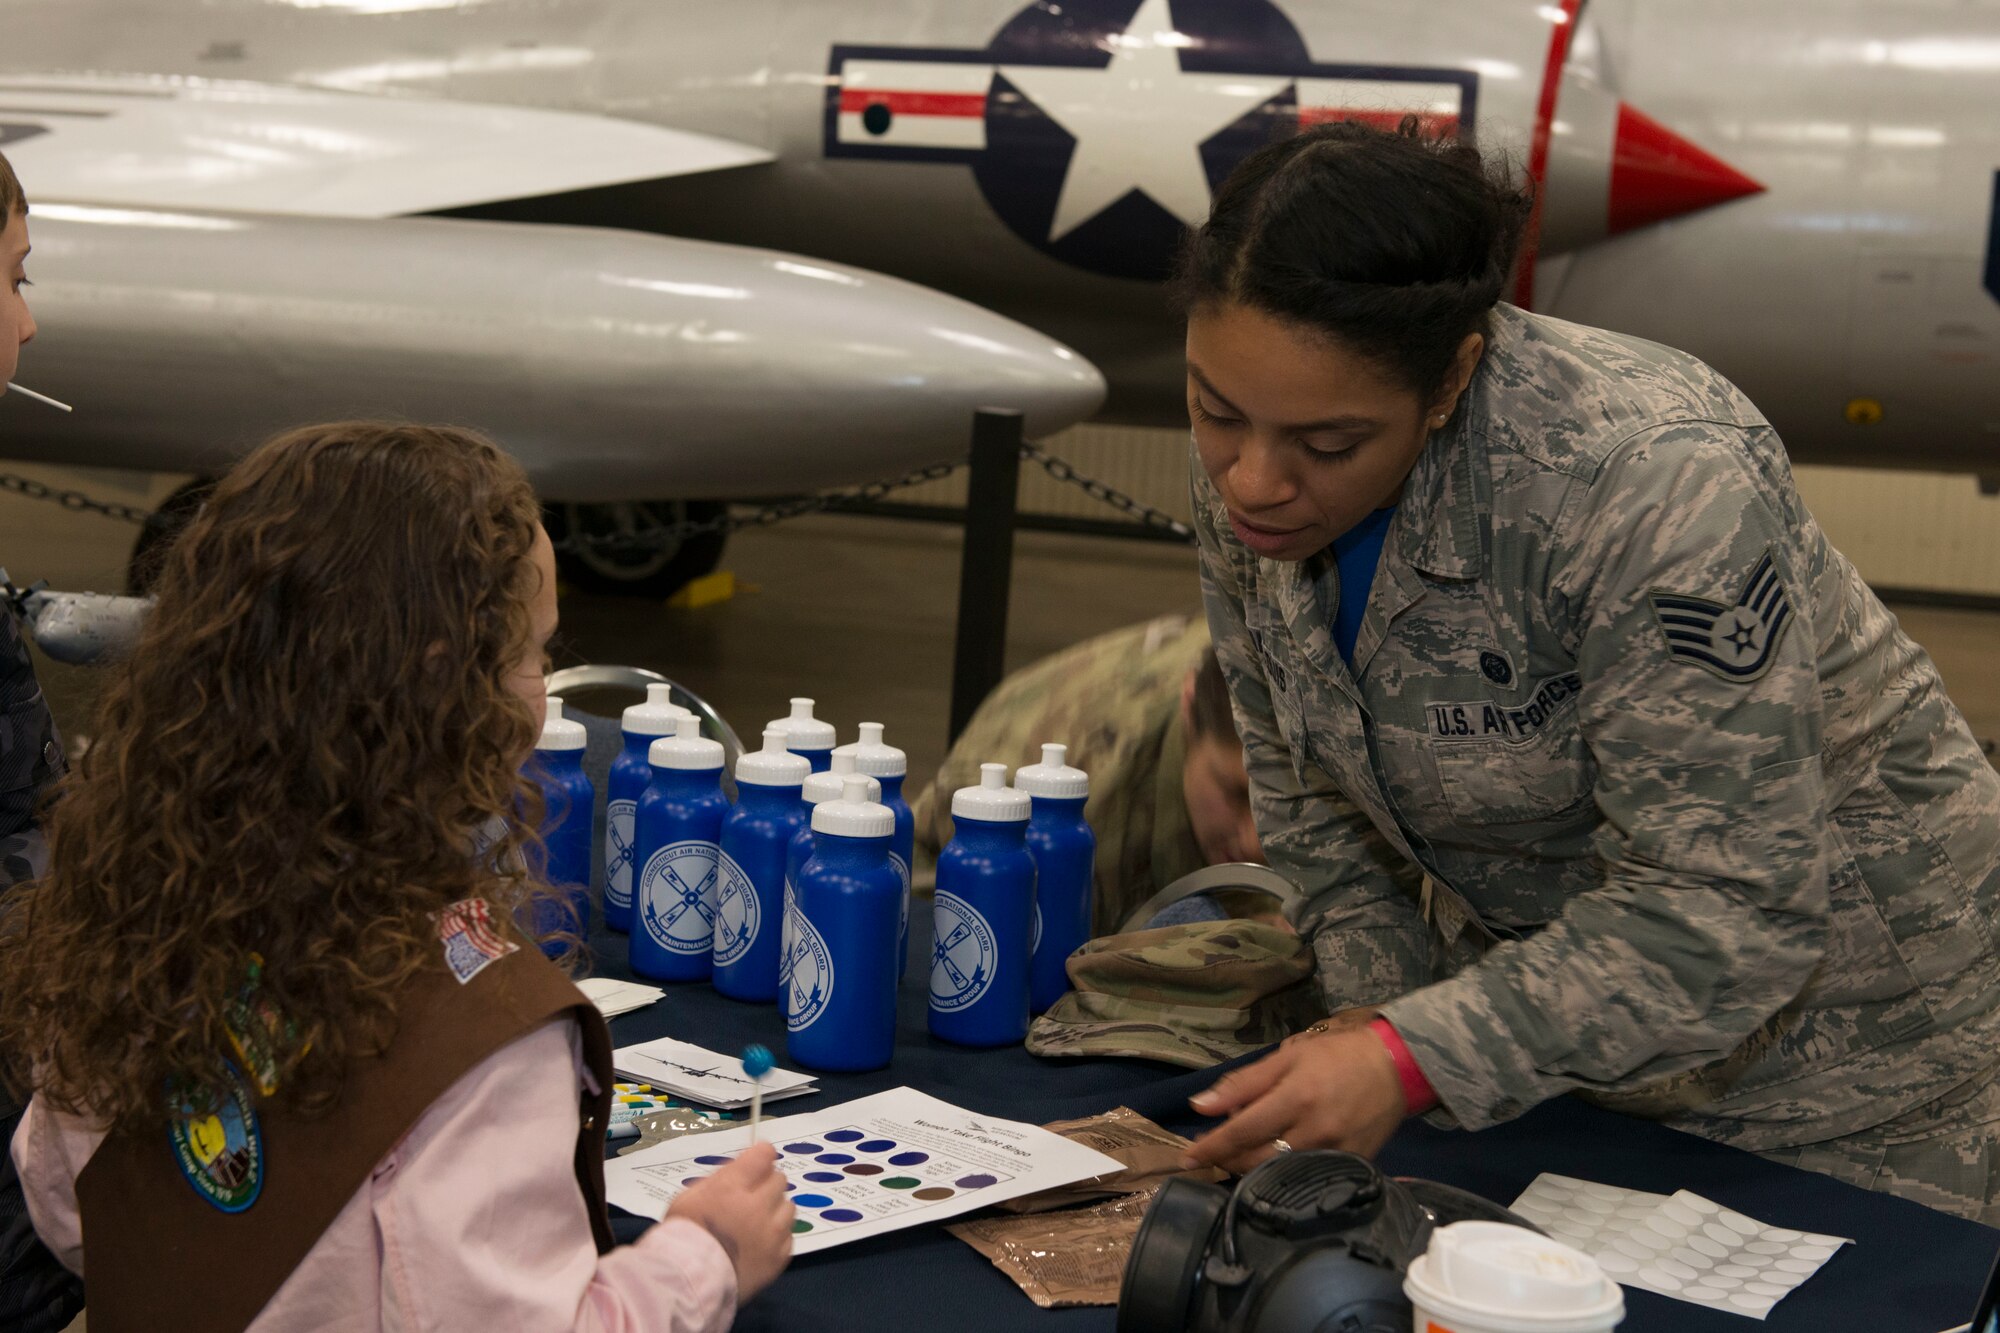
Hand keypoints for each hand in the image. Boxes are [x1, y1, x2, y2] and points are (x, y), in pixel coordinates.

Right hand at [667, 1142, 794, 1300]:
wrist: (688, 1283)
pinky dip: (778, 1236)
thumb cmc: (683, 1236)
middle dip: (766, 1183)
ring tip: (757, 1221)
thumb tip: (740, 1170)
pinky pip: (789, 1236)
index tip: (756, 1163)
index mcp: (733, 1187)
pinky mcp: (778, 1258)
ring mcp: (771, 1234)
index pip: (763, 1155)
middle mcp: (758, 1207)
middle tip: (751, 1196)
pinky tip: (761, 1242)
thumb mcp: (690, 1196)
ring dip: (776, 1209)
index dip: (760, 1156)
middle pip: (779, 1179)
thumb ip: (719, 1180)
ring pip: (789, 1206)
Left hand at [1180, 1026, 1406, 1175]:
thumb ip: (1243, 1084)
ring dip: (1252, 1168)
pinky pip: (1309, 1177)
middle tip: (1213, 1152)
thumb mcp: (1287, 1058)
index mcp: (1295, 1098)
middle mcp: (1314, 1130)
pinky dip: (1285, 1173)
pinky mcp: (1351, 1165)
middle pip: (1258, 1159)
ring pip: (1281, 1173)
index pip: (1242, 1131)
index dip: (1212, 1147)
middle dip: (1228, 1159)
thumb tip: (1200, 1106)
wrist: (1396, 1067)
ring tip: (1239, 1155)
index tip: (1187, 1157)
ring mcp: (1335, 1152)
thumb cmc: (1336, 1056)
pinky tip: (1275, 1161)